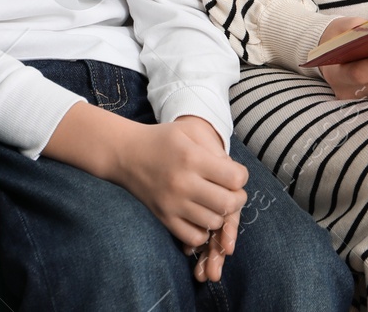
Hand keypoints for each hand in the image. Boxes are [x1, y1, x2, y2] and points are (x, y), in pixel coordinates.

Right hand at [111, 118, 246, 282]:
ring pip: (213, 223)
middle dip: (238, 199)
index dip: (241, 177)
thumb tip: (235, 175)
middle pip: (227, 204)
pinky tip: (201, 216)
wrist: (126, 154)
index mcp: (192, 159)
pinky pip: (194, 237)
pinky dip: (203, 231)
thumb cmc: (162, 140)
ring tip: (215, 202)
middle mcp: (183, 184)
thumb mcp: (189, 130)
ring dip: (221, 215)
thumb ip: (215, 148)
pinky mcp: (164, 218)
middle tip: (232, 192)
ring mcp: (172, 204)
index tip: (234, 174)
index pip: (234, 178)